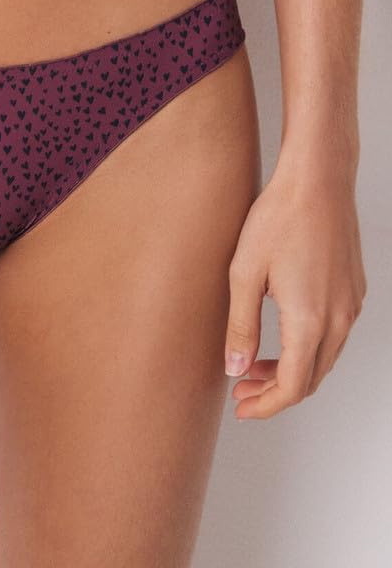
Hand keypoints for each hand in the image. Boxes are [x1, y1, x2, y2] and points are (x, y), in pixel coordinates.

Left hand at [224, 161, 366, 418]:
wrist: (316, 181)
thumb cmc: (277, 219)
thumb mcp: (244, 275)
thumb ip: (240, 327)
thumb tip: (235, 368)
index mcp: (310, 320)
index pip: (293, 386)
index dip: (267, 405)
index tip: (241, 408)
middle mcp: (339, 318)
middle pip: (312, 377)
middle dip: (275, 391)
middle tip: (240, 389)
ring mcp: (351, 303)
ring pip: (324, 357)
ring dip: (291, 369)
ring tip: (253, 365)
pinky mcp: (353, 289)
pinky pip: (334, 334)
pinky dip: (307, 348)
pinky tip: (279, 336)